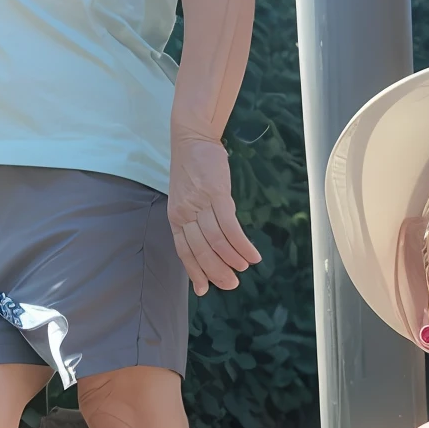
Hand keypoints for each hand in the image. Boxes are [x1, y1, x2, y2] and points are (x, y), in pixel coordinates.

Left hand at [167, 133, 261, 295]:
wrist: (192, 137)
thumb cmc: (191, 169)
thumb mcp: (184, 197)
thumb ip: (192, 220)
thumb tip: (206, 245)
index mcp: (176, 217)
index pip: (184, 251)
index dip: (194, 272)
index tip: (205, 290)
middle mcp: (185, 213)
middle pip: (201, 250)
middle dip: (217, 271)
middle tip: (232, 284)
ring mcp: (200, 203)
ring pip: (216, 241)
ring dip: (232, 259)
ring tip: (244, 268)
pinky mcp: (216, 193)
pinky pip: (230, 226)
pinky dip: (242, 244)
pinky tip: (252, 255)